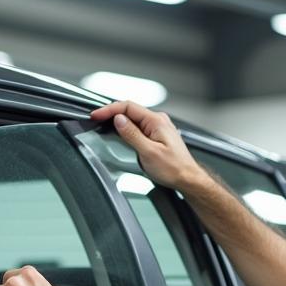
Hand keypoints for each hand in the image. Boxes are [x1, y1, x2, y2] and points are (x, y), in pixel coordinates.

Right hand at [90, 101, 205, 191]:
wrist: (188, 179)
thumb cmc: (174, 168)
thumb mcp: (148, 152)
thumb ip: (132, 134)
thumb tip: (119, 120)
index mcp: (156, 121)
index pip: (128, 107)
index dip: (109, 109)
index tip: (97, 115)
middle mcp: (159, 120)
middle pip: (130, 111)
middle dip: (112, 114)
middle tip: (97, 121)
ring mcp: (159, 127)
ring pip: (134, 119)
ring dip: (119, 122)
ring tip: (105, 126)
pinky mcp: (158, 135)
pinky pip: (139, 127)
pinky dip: (127, 129)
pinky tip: (122, 134)